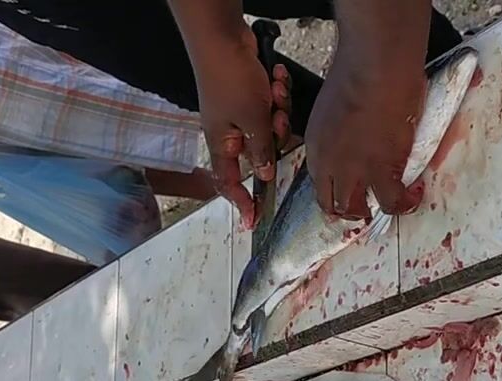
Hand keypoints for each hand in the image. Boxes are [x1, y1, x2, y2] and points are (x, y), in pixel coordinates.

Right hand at [193, 27, 291, 226]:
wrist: (224, 38)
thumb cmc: (230, 79)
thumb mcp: (252, 122)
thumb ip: (262, 152)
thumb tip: (266, 176)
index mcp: (222, 144)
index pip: (228, 183)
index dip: (241, 202)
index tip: (254, 221)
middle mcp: (229, 133)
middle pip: (261, 152)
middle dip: (276, 136)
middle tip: (276, 120)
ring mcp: (240, 114)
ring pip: (272, 129)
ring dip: (279, 111)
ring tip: (274, 92)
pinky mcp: (251, 97)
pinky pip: (272, 107)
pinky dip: (276, 94)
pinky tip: (275, 78)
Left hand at [306, 48, 425, 219]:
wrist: (376, 65)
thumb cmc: (359, 71)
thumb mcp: (333, 106)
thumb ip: (339, 128)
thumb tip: (356, 134)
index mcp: (316, 146)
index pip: (320, 183)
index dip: (337, 191)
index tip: (352, 188)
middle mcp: (330, 163)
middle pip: (332, 204)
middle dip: (351, 209)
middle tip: (368, 206)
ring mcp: (354, 170)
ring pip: (357, 210)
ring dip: (373, 210)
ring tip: (391, 200)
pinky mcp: (382, 169)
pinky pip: (392, 202)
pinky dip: (404, 203)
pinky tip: (414, 193)